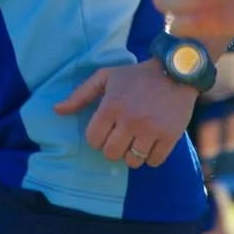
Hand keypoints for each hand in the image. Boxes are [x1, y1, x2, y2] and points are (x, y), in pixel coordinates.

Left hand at [56, 59, 197, 168]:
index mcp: (111, 106)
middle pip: (111, 154)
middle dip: (114, 148)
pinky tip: (151, 143)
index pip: (93, 140)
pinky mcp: (170, 136)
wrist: (176, 72)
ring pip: (132, 161)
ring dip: (132, 154)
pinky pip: (154, 162)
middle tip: (121, 137)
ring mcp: (151, 130)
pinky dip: (151, 157)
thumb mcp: (106, 77)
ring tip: (137, 140)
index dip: (98, 137)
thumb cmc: (136, 76)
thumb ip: (80, 95)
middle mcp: (130, 120)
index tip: (106, 130)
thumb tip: (57, 110)